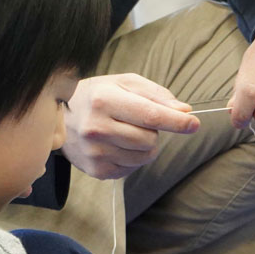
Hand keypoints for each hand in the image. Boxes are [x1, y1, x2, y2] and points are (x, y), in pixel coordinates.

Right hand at [61, 73, 199, 179]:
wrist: (60, 119)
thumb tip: (184, 111)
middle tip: (137, 122)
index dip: (176, 121)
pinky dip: (133, 157)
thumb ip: (156, 95)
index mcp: (104, 100)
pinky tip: (116, 145)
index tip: (194, 123)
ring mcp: (95, 152)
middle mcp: (97, 127)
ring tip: (125, 133)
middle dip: (154, 132)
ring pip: (145, 156)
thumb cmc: (98, 96)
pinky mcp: (97, 170)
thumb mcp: (123, 83)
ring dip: (145, 146)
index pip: (150, 116)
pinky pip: (133, 168)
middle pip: (150, 140)